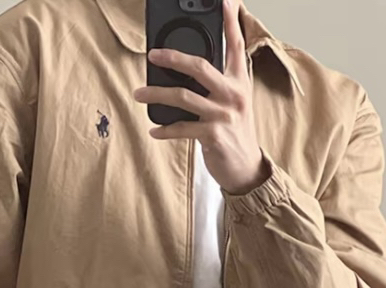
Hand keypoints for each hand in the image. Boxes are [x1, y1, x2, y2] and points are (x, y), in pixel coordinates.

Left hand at [134, 0, 268, 195]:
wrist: (246, 169)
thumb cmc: (235, 132)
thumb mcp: (234, 101)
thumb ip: (219, 81)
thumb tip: (189, 66)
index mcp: (239, 81)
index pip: (236, 44)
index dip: (230, 20)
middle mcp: (233, 95)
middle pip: (200, 67)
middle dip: (173, 58)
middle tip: (153, 55)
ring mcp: (223, 115)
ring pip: (184, 97)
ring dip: (157, 94)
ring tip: (139, 94)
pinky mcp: (213, 136)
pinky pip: (182, 128)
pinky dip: (165, 129)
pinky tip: (154, 129)